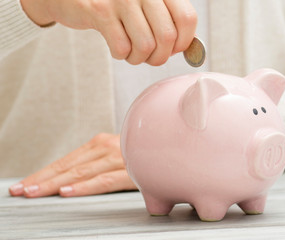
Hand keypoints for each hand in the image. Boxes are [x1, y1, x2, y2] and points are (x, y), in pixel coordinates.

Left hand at [9, 133, 136, 197]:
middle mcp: (107, 147)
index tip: (25, 184)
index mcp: (102, 144)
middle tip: (20, 191)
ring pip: (81, 172)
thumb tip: (75, 179)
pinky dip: (84, 186)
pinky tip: (68, 192)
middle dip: (41, 180)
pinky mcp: (133, 169)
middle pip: (68, 166)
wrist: (175, 141)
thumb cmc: (147, 151)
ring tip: (34, 193)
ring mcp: (119, 157)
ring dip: (55, 183)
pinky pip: (104, 180)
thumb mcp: (121, 155)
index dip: (43, 173)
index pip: (66, 161)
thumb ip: (101, 163)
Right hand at [20, 0, 196, 64]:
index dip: (184, 41)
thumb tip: (193, 51)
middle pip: (168, 36)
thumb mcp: (147, 5)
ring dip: (139, 58)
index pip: (187, 18)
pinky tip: (117, 47)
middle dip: (160, 56)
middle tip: (150, 56)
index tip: (173, 48)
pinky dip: (121, 55)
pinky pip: (122, 47)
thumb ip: (170, 22)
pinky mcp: (99, 10)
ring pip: (146, 45)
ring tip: (132, 52)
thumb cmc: (117, 5)